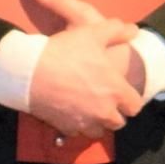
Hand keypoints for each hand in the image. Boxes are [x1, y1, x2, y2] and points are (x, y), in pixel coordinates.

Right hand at [17, 0, 148, 142]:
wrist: (29, 72)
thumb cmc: (65, 52)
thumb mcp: (92, 33)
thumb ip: (116, 31)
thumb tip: (133, 30)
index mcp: (116, 91)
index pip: (135, 106)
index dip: (130, 100)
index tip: (122, 94)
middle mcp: (104, 112)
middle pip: (118, 122)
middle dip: (115, 114)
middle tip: (105, 101)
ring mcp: (84, 123)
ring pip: (99, 131)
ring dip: (97, 123)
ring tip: (89, 110)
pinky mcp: (65, 128)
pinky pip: (76, 133)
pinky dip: (75, 126)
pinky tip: (69, 113)